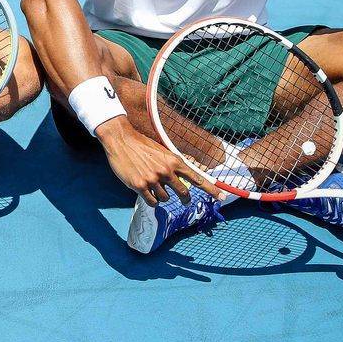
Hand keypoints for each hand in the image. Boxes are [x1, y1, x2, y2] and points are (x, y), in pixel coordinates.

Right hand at [98, 117, 217, 205]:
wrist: (121, 140)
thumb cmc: (141, 145)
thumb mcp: (162, 152)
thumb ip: (172, 165)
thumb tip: (181, 180)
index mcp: (174, 161)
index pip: (197, 178)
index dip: (211, 189)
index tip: (221, 197)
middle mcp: (166, 171)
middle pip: (184, 193)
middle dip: (185, 199)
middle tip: (185, 201)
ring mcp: (153, 179)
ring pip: (166, 198)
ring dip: (162, 196)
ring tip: (153, 185)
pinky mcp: (140, 186)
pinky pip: (153, 201)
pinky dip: (152, 200)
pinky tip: (146, 192)